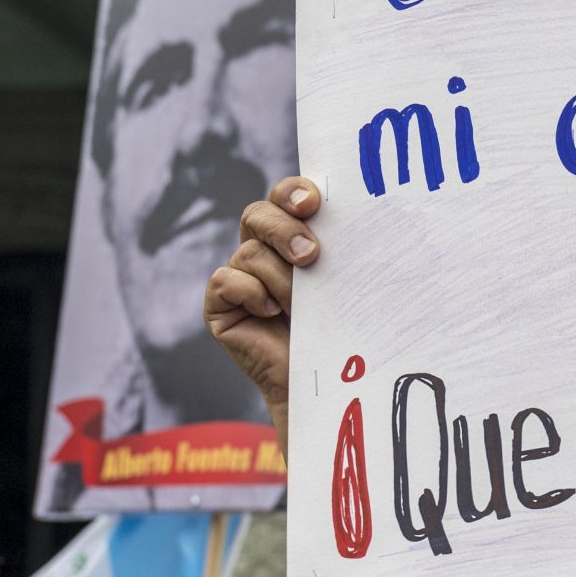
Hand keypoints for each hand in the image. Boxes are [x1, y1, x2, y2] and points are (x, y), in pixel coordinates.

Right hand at [206, 175, 323, 424]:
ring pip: (250, 253)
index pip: (285, 198)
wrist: (325, 385)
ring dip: (281, 280)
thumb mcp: (344, 283)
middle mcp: (262, 252)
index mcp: (294, 238)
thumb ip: (340, 250)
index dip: (292, 192)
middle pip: (257, 214)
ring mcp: (239, 278)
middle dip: (283, 228)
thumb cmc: (344, 331)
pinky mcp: (220, 306)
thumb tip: (356, 218)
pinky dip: (252, 294)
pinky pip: (226, 280)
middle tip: (311, 255)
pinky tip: (272, 315)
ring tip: (300, 308)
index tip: (313, 202)